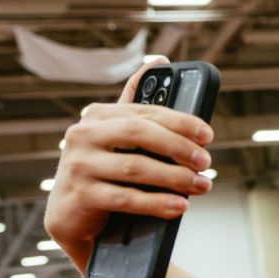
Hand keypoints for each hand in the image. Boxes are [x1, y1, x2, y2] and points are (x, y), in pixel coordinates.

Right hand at [44, 58, 214, 268]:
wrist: (71, 215)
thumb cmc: (104, 172)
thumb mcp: (118, 137)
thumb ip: (138, 106)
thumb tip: (159, 61)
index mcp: (97, 116)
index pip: (144, 112)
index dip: (179, 122)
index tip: (207, 135)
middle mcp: (83, 135)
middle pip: (138, 134)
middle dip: (178, 147)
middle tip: (206, 161)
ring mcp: (79, 165)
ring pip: (135, 168)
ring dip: (175, 177)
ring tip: (201, 185)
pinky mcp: (82, 196)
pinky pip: (126, 198)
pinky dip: (157, 203)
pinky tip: (179, 206)